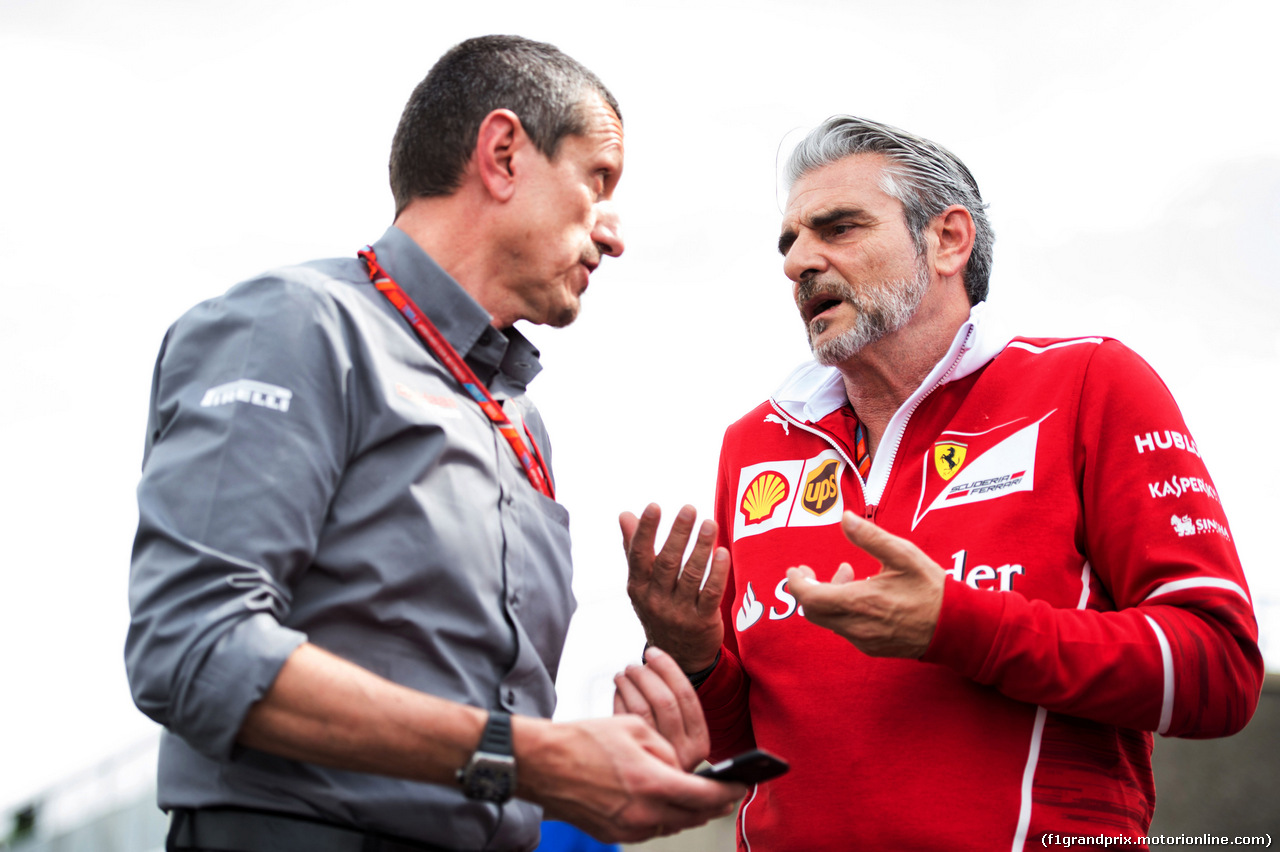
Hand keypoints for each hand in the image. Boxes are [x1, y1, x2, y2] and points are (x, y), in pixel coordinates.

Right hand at [513, 714, 743, 842]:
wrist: (540, 763)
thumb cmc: (582, 740)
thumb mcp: (633, 729)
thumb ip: (665, 750)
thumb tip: (680, 768)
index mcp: (650, 783)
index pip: (704, 796)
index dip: (728, 791)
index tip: (741, 784)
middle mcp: (642, 813)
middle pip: (693, 817)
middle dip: (712, 805)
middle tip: (725, 794)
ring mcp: (626, 828)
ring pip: (672, 825)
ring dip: (687, 812)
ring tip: (696, 797)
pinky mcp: (612, 834)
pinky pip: (649, 829)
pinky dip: (662, 817)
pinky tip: (662, 802)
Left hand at [612, 646, 709, 770]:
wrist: (658, 794)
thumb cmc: (667, 752)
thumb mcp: (683, 735)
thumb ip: (678, 706)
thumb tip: (658, 662)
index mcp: (701, 742)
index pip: (686, 695)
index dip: (668, 668)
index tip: (653, 652)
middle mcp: (682, 753)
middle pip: (663, 700)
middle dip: (646, 675)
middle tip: (634, 665)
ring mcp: (658, 758)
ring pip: (642, 708)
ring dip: (630, 683)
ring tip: (624, 673)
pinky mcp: (634, 759)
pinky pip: (625, 719)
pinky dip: (620, 698)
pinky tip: (618, 690)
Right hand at [621, 504, 727, 672]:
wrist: (677, 656)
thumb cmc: (658, 608)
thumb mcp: (641, 584)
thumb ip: (634, 548)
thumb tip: (625, 515)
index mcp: (638, 587)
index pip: (640, 555)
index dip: (646, 530)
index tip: (654, 506)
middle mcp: (655, 600)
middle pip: (667, 562)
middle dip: (678, 534)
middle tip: (690, 508)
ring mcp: (679, 612)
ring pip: (691, 575)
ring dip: (701, 548)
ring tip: (710, 524)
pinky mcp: (702, 621)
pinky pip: (711, 594)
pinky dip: (717, 573)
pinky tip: (723, 553)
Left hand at [786, 512, 943, 657]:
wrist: (956, 627)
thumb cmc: (931, 588)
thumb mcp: (903, 555)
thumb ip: (870, 537)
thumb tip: (845, 518)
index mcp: (860, 601)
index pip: (810, 598)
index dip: (796, 583)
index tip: (796, 569)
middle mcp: (857, 626)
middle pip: (813, 612)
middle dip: (808, 590)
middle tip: (811, 571)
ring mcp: (864, 640)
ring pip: (829, 621)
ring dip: (829, 598)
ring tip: (849, 575)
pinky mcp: (872, 648)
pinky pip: (845, 629)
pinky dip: (843, 611)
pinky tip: (862, 595)